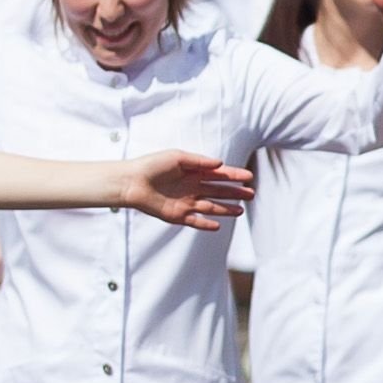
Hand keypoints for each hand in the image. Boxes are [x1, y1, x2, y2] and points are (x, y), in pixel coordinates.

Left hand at [114, 150, 252, 227]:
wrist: (132, 182)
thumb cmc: (152, 165)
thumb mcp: (178, 157)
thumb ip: (200, 161)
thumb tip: (220, 164)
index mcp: (193, 172)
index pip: (218, 175)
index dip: (234, 176)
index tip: (248, 177)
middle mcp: (192, 188)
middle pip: (218, 191)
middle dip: (235, 193)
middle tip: (251, 194)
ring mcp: (186, 202)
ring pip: (211, 207)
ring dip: (226, 209)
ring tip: (241, 211)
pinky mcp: (177, 215)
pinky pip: (195, 221)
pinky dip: (206, 224)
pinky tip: (218, 226)